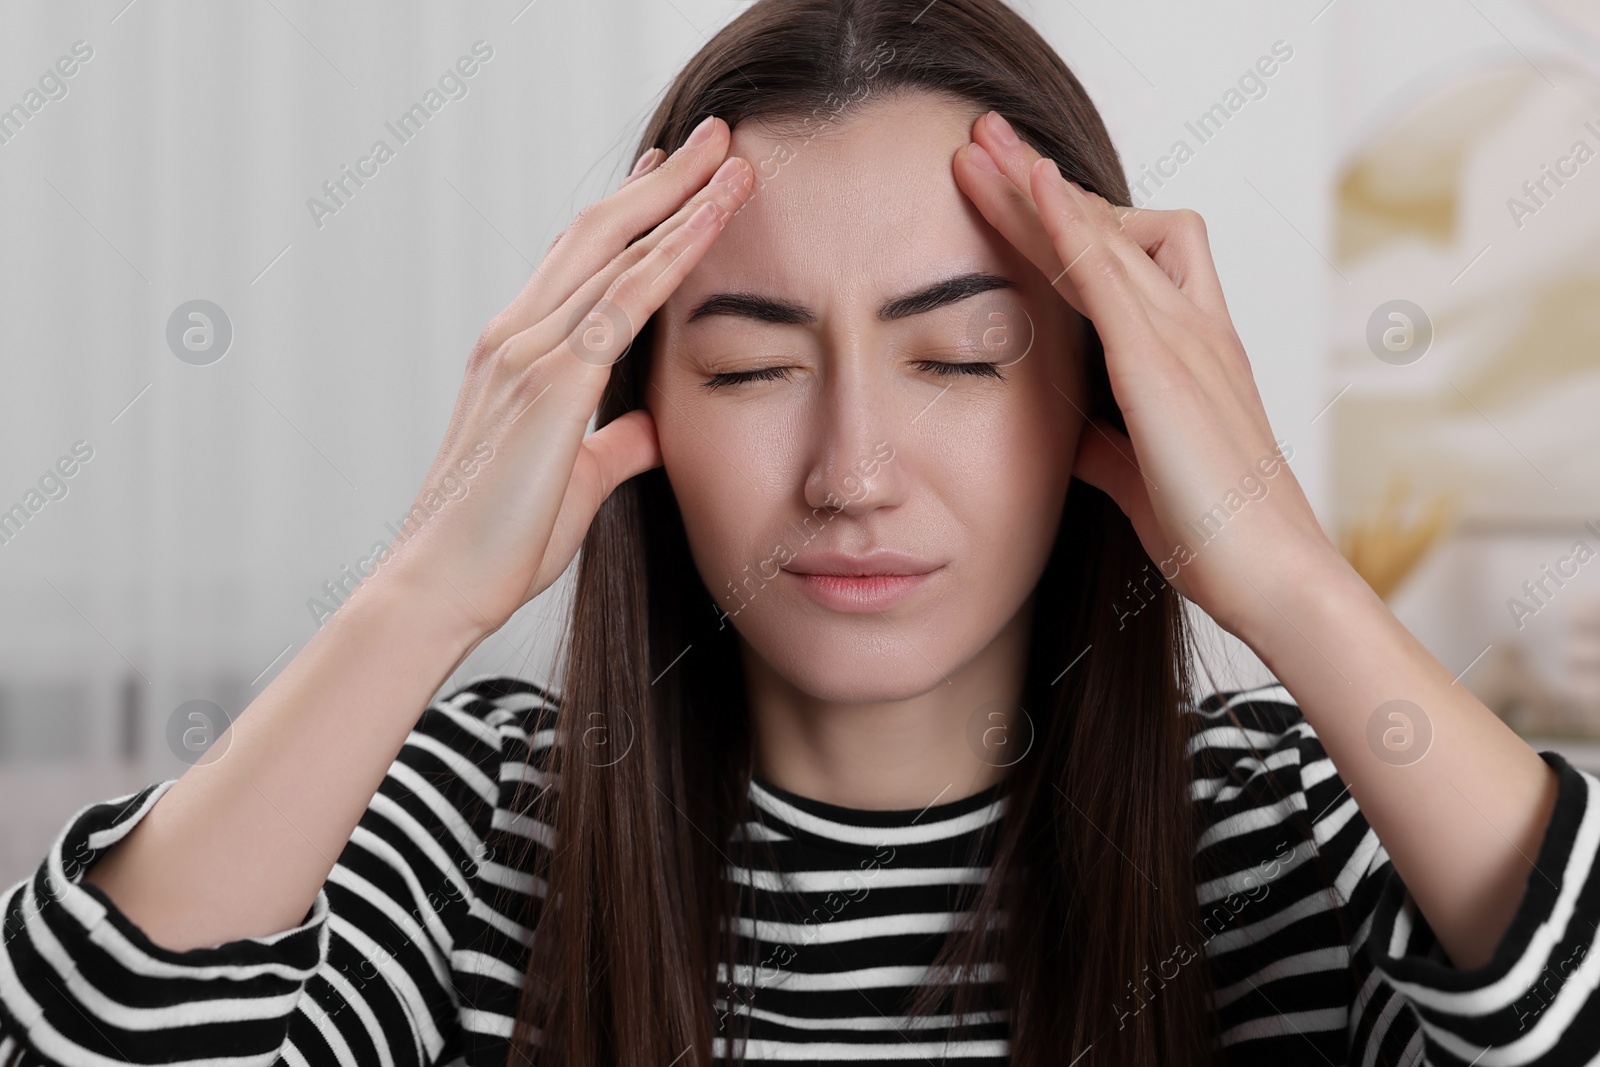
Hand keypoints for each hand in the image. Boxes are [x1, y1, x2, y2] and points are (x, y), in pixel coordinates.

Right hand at [382, 117, 755, 637]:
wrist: (441, 585)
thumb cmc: (496, 545)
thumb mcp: (575, 483)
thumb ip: (615, 446)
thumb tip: (652, 428)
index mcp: (516, 353)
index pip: (579, 261)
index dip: (630, 213)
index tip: (670, 176)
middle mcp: (517, 335)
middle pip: (598, 232)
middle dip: (662, 180)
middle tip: (715, 137)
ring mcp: (529, 351)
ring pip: (615, 248)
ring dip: (678, 196)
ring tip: (730, 155)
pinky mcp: (551, 382)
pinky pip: (625, 299)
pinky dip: (672, 252)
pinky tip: (712, 220)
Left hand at [951, 110, 1345, 640]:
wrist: (1275, 579)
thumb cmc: (1222, 538)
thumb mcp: (1143, 481)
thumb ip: (1107, 449)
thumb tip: (1073, 435)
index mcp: (1186, 353)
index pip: (1111, 266)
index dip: (1056, 223)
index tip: (1005, 193)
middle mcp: (1190, 328)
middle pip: (1104, 228)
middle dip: (1035, 182)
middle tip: (981, 137)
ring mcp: (1183, 338)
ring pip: (1102, 233)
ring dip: (1034, 185)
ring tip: (980, 141)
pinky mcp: (1164, 364)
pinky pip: (1108, 271)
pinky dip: (1068, 222)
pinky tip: (1030, 184)